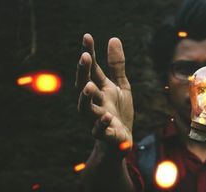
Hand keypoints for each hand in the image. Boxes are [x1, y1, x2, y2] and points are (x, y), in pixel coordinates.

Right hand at [75, 33, 133, 148]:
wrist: (121, 140)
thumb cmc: (118, 111)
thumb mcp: (121, 86)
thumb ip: (117, 66)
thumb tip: (113, 38)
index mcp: (99, 88)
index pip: (92, 69)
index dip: (89, 53)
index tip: (87, 36)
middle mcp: (94, 102)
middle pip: (84, 85)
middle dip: (83, 72)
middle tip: (85, 58)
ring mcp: (96, 118)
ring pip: (86, 109)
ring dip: (86, 98)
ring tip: (89, 87)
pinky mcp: (104, 134)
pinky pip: (99, 130)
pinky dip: (102, 124)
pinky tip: (108, 116)